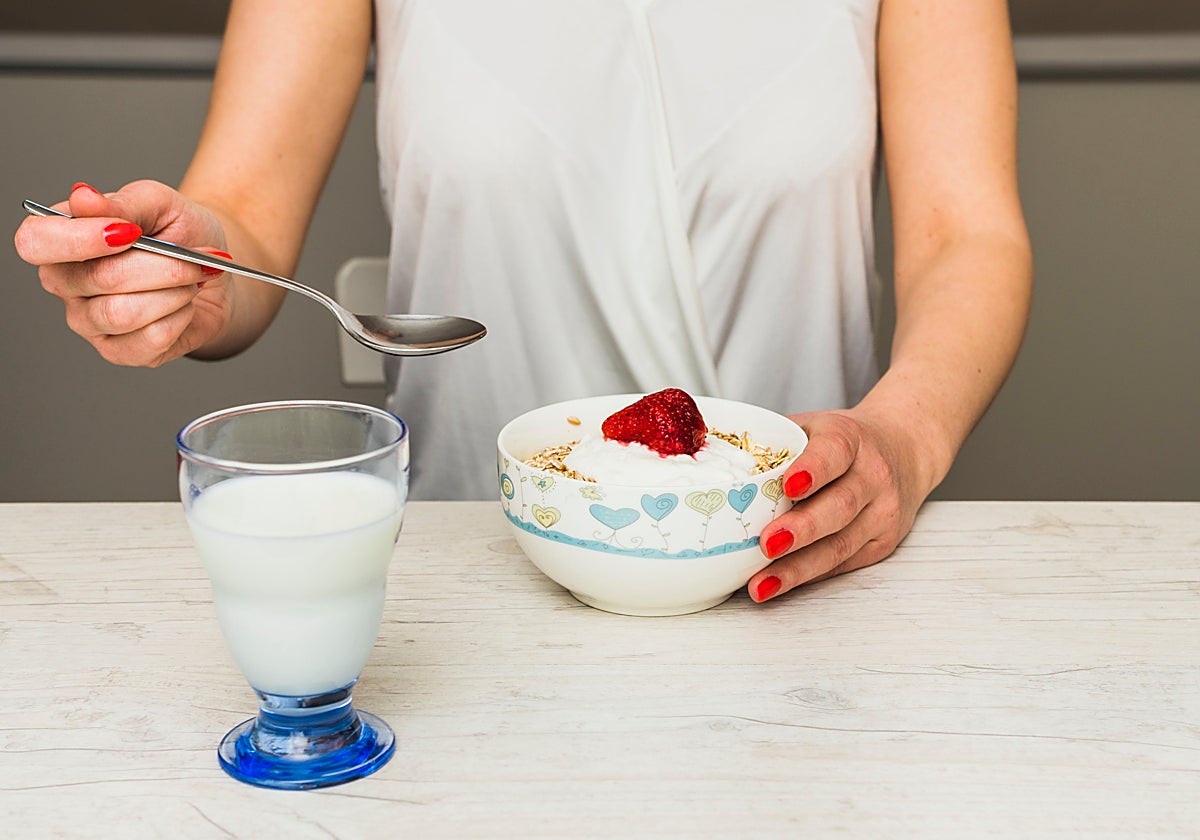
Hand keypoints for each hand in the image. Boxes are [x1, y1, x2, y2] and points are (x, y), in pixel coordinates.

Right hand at [13, 180, 232, 366]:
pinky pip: (151, 338)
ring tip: (190, 279)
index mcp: (61, 239)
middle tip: (191, 256)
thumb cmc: (182, 234)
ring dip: (173, 292)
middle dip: (161, 265)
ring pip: (123, 313)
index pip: (35, 242)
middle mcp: (65, 283)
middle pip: (99, 278)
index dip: (79, 238)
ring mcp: (89, 321)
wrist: (214, 272)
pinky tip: (184, 305)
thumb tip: (82, 197)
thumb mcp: (159, 204)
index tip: (130, 232)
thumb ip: (123, 203)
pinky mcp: (119, 351)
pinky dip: (181, 316)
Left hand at [748, 409, 931, 601]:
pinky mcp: (882, 543)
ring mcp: (882, 513)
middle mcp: (873, 475)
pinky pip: (842, 563)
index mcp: (850, 438)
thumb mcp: (813, 425)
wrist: (904, 448)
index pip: (834, 453)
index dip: (813, 469)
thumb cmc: (843, 441)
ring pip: (840, 545)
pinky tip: (779, 584)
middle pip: (839, 507)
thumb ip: (771, 438)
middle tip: (765, 543)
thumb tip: (701, 445)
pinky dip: (808, 576)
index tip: (787, 486)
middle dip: (801, 529)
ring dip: (799, 568)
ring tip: (762, 583)